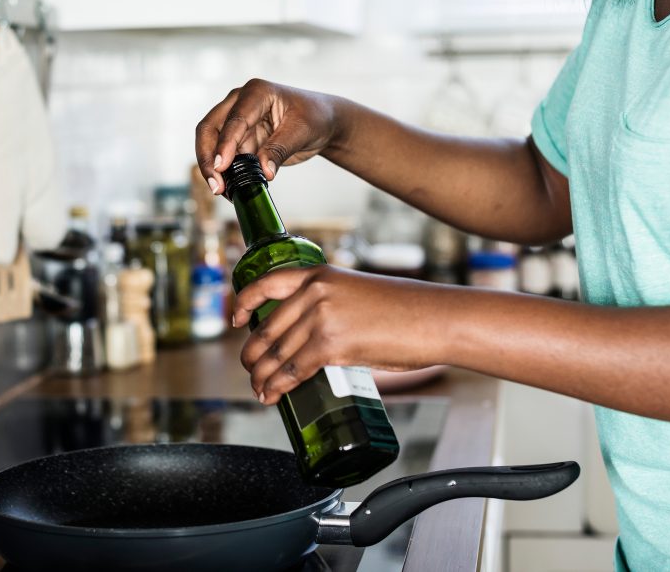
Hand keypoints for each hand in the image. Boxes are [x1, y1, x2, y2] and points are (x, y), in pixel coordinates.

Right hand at [195, 79, 344, 193]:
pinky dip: (225, 173)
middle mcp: (239, 102)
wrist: (322, 122)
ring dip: (214, 169)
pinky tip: (231, 189)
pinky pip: (224, 156)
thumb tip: (263, 173)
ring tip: (224, 192)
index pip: (234, 120)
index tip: (221, 167)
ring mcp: (236, 120)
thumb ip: (279, 150)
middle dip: (208, 158)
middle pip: (210, 129)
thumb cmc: (315, 118)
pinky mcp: (239, 138)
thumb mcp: (301, 132)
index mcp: (256, 93)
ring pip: (212, 144)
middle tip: (216, 185)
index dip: (225, 145)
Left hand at [233, 265, 447, 404]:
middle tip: (251, 368)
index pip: (266, 284)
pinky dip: (277, 386)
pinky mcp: (332, 345)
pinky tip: (272, 395)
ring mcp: (321, 318)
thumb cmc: (404, 309)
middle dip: (252, 353)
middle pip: (266, 327)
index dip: (243, 303)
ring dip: (261, 375)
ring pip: (276, 352)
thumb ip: (330, 305)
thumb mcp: (357, 293)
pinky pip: (293, 370)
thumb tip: (311, 335)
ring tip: (259, 389)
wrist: (434, 318)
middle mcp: (314, 292)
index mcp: (319, 274)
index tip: (235, 319)